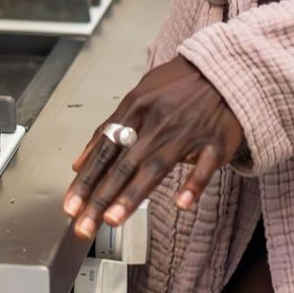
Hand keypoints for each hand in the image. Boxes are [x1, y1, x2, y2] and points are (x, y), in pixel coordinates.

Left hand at [63, 56, 244, 239]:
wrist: (222, 68)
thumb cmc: (178, 85)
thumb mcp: (138, 96)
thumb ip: (109, 129)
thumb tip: (80, 162)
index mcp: (136, 107)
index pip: (104, 149)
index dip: (86, 180)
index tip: (70, 205)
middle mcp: (158, 121)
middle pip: (124, 163)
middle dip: (101, 197)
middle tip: (84, 224)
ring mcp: (188, 131)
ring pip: (156, 166)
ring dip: (133, 194)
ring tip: (113, 219)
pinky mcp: (217, 141)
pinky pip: (205, 165)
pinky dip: (194, 183)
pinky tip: (182, 203)